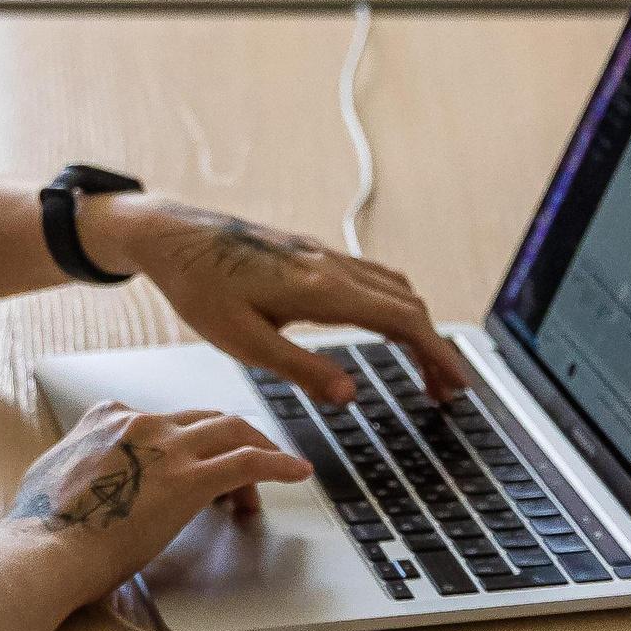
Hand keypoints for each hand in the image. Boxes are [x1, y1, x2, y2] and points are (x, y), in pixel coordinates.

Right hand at [4, 401, 309, 607]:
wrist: (45, 551)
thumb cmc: (42, 531)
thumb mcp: (50, 479)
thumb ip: (75, 465)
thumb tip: (76, 480)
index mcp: (106, 419)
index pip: (162, 418)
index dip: (185, 443)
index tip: (192, 466)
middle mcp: (140, 423)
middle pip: (205, 420)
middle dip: (230, 441)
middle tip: (244, 473)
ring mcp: (167, 448)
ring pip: (232, 432)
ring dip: (258, 450)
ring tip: (277, 471)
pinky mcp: (189, 480)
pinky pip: (249, 461)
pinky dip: (279, 464)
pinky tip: (298, 472)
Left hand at [81, 196, 466, 404]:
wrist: (172, 237)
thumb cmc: (199, 288)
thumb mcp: (242, 341)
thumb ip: (300, 368)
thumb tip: (349, 393)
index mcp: (321, 288)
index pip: (402, 321)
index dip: (438, 355)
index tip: (458, 383)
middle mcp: (330, 265)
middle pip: (408, 305)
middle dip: (434, 349)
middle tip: (446, 390)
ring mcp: (323, 255)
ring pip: (393, 288)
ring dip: (417, 326)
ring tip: (423, 367)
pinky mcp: (311, 254)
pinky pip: (372, 277)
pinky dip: (395, 306)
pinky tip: (385, 327)